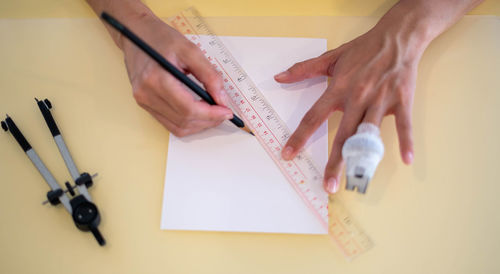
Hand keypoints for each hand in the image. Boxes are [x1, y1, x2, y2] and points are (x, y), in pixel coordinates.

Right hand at [121, 15, 232, 135]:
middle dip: (208, 121)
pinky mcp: (144, 104)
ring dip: (199, 125)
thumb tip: (222, 99)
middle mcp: (146, 94)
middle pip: (184, 121)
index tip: (227, 112)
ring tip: (213, 114)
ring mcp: (143, 101)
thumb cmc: (161, 38)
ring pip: (177, 127)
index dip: (211, 114)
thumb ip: (209, 75)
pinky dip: (187, 122)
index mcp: (157, 79)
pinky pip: (169, 123)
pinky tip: (199, 113)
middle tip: (223, 113)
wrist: (135, 33)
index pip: (188, 109)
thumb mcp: (190, 50)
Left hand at [275, 21, 422, 193]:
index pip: (313, 116)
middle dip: (335, 161)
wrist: (397, 37)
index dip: (299, 137)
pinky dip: (406, 141)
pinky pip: (403, 124)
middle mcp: (357, 97)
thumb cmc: (363, 49)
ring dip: (365, 157)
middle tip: (327, 185)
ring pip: (370, 133)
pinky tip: (406, 159)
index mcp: (338, 88)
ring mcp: (380, 100)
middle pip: (342, 134)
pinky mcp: (401, 101)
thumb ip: (304, 70)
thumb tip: (279, 77)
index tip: (288, 154)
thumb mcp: (331, 58)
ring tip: (359, 179)